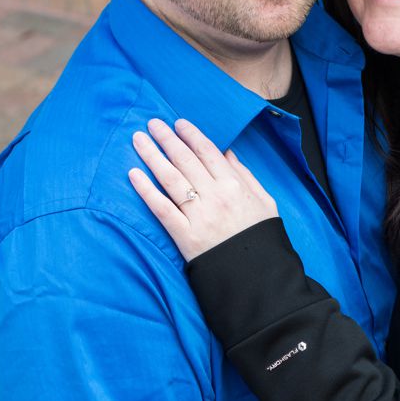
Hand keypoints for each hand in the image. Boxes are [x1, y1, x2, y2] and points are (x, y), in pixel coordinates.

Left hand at [129, 117, 277, 261]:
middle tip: (152, 123)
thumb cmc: (261, 238)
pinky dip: (146, 190)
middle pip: (185, 160)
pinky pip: (161, 208)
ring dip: (152, 156)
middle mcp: (216, 197)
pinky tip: (134, 174)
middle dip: (167, 139)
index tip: (177, 123)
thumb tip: (227, 153)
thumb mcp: (265, 202)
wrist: (256, 276)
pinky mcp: (185, 235)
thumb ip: (245, 175)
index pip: (208, 152)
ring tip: (139, 140)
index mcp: (236, 186)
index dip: (191, 134)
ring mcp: (199, 216)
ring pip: (170, 178)